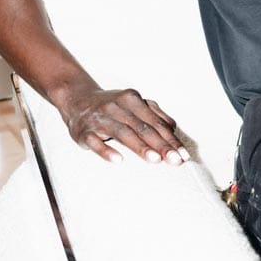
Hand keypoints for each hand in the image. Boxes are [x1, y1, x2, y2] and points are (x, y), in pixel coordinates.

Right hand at [60, 85, 188, 164]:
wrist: (77, 99)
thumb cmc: (112, 107)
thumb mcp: (132, 104)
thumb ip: (153, 114)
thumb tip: (173, 128)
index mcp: (132, 99)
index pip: (156, 122)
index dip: (171, 139)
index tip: (184, 155)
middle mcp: (117, 106)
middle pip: (143, 127)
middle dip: (161, 145)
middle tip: (175, 161)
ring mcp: (99, 117)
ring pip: (123, 132)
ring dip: (140, 146)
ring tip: (155, 160)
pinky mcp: (83, 130)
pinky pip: (95, 141)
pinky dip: (107, 151)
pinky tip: (119, 161)